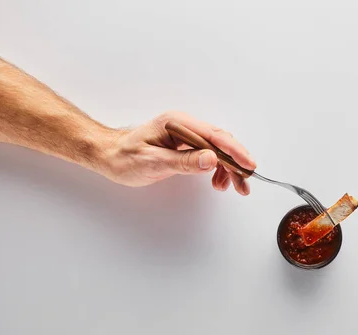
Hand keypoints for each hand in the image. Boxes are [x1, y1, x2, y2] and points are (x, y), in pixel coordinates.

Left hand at [101, 111, 256, 193]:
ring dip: (228, 168)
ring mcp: (187, 135)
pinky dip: (218, 168)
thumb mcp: (153, 162)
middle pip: (220, 142)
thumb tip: (212, 159)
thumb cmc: (125, 158)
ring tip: (231, 187)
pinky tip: (218, 181)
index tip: (247, 165)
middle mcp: (186, 126)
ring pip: (218, 149)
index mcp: (178, 123)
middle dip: (235, 163)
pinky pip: (209, 154)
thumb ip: (184, 161)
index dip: (234, 151)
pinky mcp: (186, 145)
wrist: (109, 156)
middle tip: (244, 183)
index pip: (214, 136)